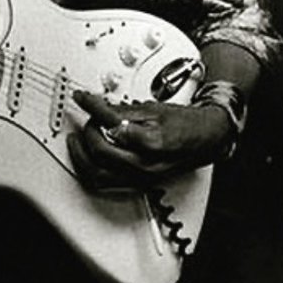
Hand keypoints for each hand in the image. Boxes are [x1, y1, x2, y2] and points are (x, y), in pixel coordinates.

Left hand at [67, 90, 231, 191]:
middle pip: (101, 151)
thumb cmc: (185, 124)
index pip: (111, 124)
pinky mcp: (137, 184)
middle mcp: (145, 165)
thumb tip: (99, 108)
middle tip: (86, 119)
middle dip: (88, 131)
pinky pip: (105, 182)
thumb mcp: (154, 108)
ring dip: (81, 155)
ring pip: (98, 173)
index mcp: (152, 142)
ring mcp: (140, 178)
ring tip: (77, 139)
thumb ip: (123, 111)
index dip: (92, 107)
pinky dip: (89, 169)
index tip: (82, 98)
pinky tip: (85, 156)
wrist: (205, 140)